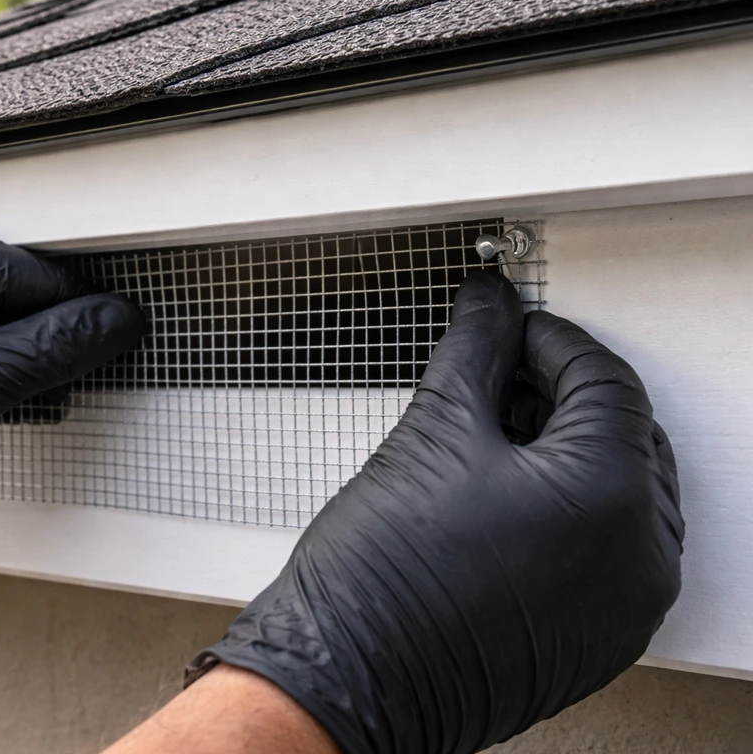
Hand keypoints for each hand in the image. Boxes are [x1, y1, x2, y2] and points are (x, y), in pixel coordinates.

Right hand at [187, 270, 683, 753]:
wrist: (347, 678)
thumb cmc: (380, 581)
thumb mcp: (431, 435)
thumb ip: (474, 352)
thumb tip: (489, 307)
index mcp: (608, 498)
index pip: (607, 381)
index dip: (552, 341)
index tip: (511, 330)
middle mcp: (637, 558)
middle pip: (625, 434)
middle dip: (562, 394)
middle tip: (498, 376)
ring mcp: (623, 605)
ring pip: (619, 491)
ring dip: (566, 450)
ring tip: (492, 437)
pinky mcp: (598, 634)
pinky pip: (608, 547)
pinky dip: (570, 507)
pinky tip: (505, 494)